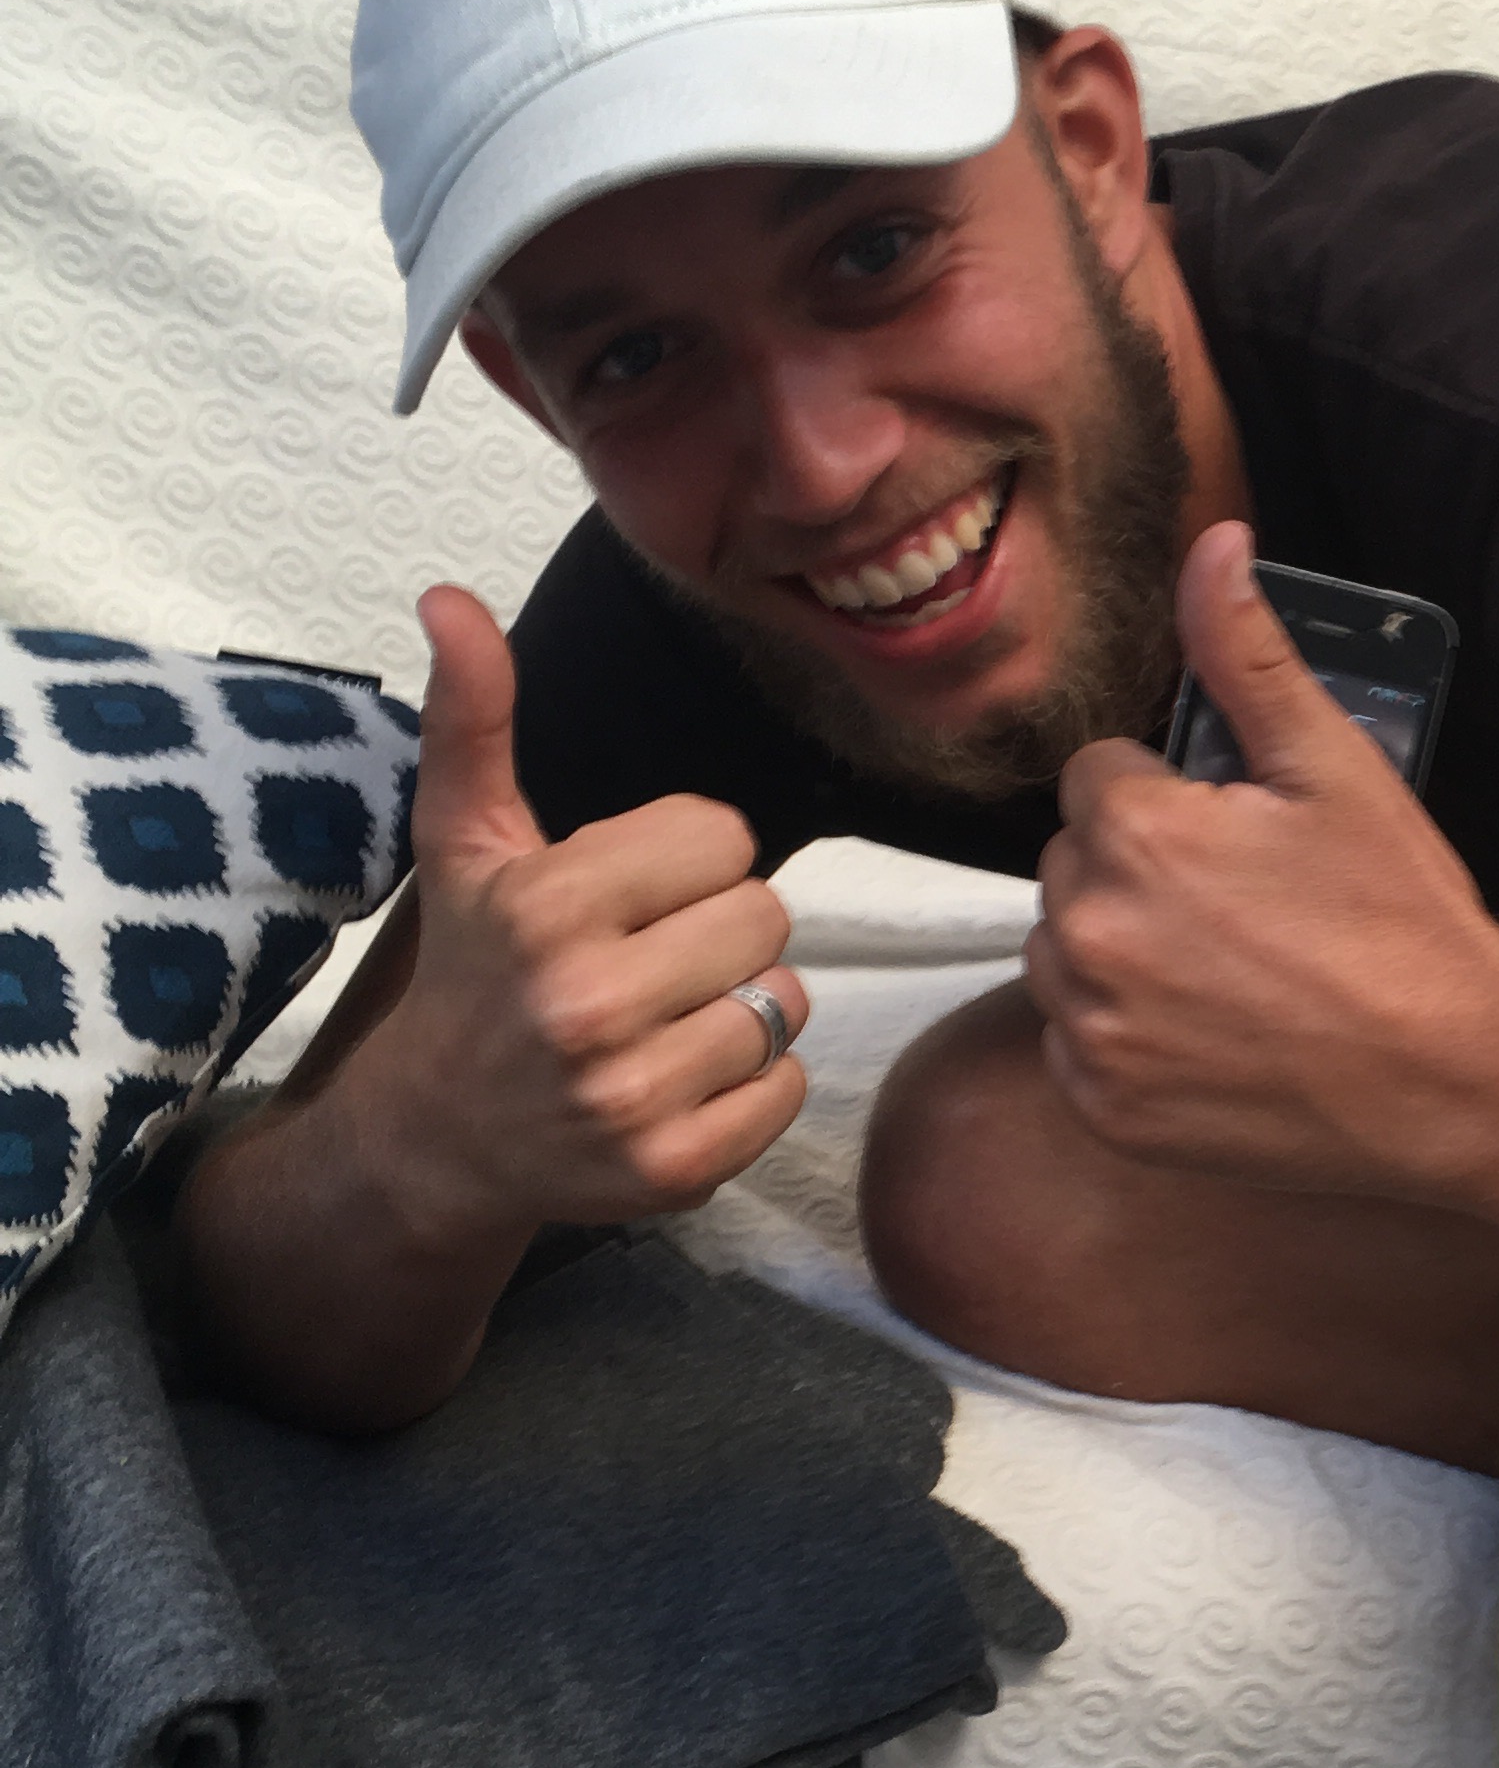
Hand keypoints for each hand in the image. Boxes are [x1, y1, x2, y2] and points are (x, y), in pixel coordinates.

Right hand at [342, 585, 810, 1249]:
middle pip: (766, 916)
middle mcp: (588, 1005)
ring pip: (784, 1002)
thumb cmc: (473, 970)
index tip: (629, 892)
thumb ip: (473, 717)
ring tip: (665, 1018)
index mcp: (549, 907)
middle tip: (650, 957)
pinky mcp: (674, 1170)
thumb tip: (450, 597)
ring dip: (742, 1004)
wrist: (439, 1137)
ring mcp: (633, 1097)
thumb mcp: (465, 840)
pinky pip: (789, 1086)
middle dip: (719, 929)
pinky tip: (682, 1076)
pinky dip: (754, 1081)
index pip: (724, 836)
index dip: (686, 858)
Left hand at [1022, 524, 1498, 1224]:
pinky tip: (1218, 1035)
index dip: (1176, 799)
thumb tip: (1213, 547)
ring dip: (1125, 950)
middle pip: (1078, 863)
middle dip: (1143, 870)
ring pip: (1068, 952)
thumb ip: (1247, 655)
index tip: (1243, 841)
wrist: (1456, 1081)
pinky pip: (1081, 1045)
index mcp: (1135, 835)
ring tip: (1234, 972)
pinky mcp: (1107, 1109)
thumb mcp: (1336, 768)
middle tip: (1251, 910)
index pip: (1101, 776)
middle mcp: (1090, 934)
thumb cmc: (1406, 927)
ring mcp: (1094, 1032)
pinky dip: (1132, 1039)